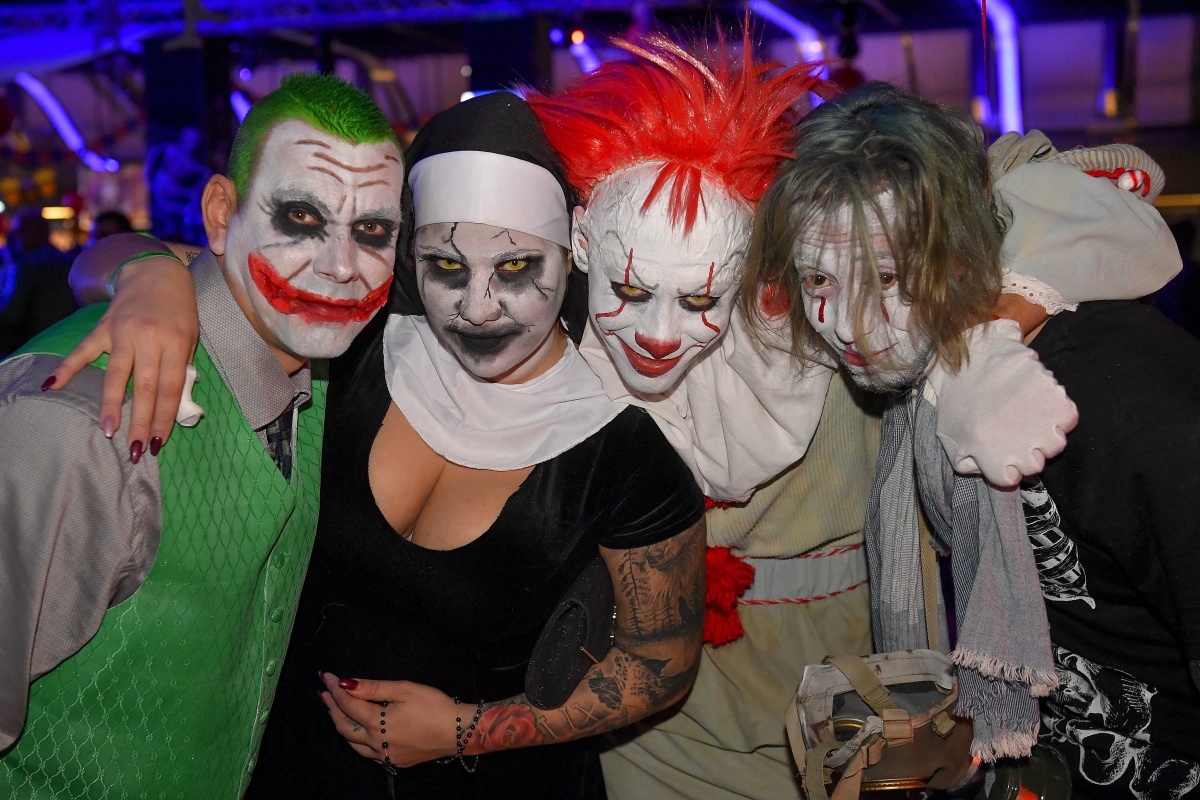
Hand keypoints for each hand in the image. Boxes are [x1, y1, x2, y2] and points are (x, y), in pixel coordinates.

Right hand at [46, 257, 198, 450]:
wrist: (157, 274)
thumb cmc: (180, 311)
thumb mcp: (191, 337)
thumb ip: (180, 367)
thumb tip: (173, 404)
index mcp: (176, 343)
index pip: (170, 389)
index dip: (165, 418)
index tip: (159, 443)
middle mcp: (149, 339)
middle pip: (144, 388)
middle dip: (140, 422)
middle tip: (135, 450)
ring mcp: (123, 333)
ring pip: (116, 375)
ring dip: (112, 405)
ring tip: (108, 431)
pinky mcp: (104, 327)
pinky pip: (83, 350)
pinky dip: (67, 368)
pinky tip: (52, 386)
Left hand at [319, 672, 457, 766]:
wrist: (458, 732)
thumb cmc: (434, 706)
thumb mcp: (404, 689)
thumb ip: (374, 687)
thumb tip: (348, 683)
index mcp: (377, 722)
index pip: (348, 704)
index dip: (335, 689)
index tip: (327, 676)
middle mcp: (376, 742)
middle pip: (344, 726)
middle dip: (332, 708)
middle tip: (325, 693)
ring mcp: (385, 755)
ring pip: (353, 743)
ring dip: (342, 725)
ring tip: (336, 711)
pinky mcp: (395, 761)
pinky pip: (367, 753)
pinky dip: (357, 740)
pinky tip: (360, 732)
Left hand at [927, 319, 1077, 486]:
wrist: (965, 356)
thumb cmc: (955, 398)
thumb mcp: (951, 438)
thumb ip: (970, 464)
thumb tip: (998, 474)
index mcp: (990, 456)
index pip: (1011, 479)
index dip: (1009, 467)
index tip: (1005, 454)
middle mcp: (1018, 445)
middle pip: (1037, 464)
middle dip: (1028, 451)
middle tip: (1018, 432)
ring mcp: (1038, 422)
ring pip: (1057, 444)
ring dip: (1047, 434)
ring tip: (1032, 418)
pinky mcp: (1052, 397)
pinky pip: (1069, 417)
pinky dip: (1061, 412)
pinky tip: (1043, 403)